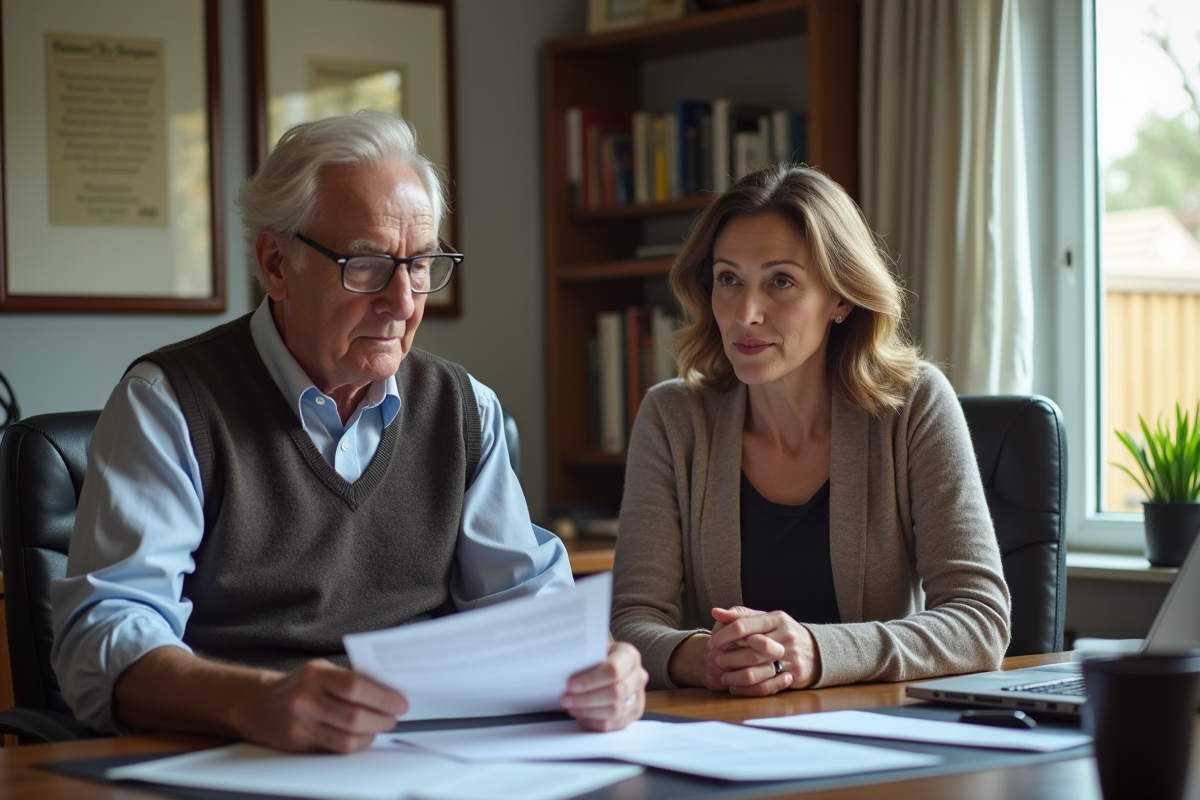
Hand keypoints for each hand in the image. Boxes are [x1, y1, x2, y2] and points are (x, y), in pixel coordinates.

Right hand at [233, 659, 407, 752]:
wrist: (257, 704)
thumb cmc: (298, 685)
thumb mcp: (321, 671)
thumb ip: (350, 679)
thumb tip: (388, 691)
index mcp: (315, 675)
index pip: (355, 687)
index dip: (383, 697)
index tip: (400, 702)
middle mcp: (306, 700)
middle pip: (354, 717)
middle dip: (382, 719)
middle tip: (394, 717)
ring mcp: (301, 725)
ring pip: (347, 739)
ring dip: (372, 734)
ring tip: (380, 726)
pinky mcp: (300, 745)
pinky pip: (336, 750)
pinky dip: (356, 744)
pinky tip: (362, 736)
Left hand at [561, 641, 647, 730]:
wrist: (608, 666)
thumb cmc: (598, 658)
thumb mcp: (593, 651)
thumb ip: (586, 659)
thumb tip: (568, 668)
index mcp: (629, 656)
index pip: (613, 670)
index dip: (591, 680)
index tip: (570, 684)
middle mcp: (638, 676)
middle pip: (615, 693)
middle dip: (586, 698)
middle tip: (566, 699)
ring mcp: (638, 697)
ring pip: (614, 711)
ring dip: (588, 712)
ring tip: (572, 707)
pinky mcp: (633, 714)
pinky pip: (612, 725)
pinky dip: (593, 723)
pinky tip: (581, 716)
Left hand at [707, 606, 818, 695]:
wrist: (816, 651)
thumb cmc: (783, 632)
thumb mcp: (765, 619)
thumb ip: (740, 615)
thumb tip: (715, 612)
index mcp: (776, 619)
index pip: (744, 625)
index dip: (724, 634)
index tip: (712, 642)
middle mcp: (784, 637)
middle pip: (751, 649)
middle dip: (730, 656)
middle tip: (716, 658)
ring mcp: (790, 657)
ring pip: (757, 670)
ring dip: (735, 675)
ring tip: (723, 675)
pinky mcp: (793, 675)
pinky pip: (766, 686)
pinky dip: (747, 689)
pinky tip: (735, 687)